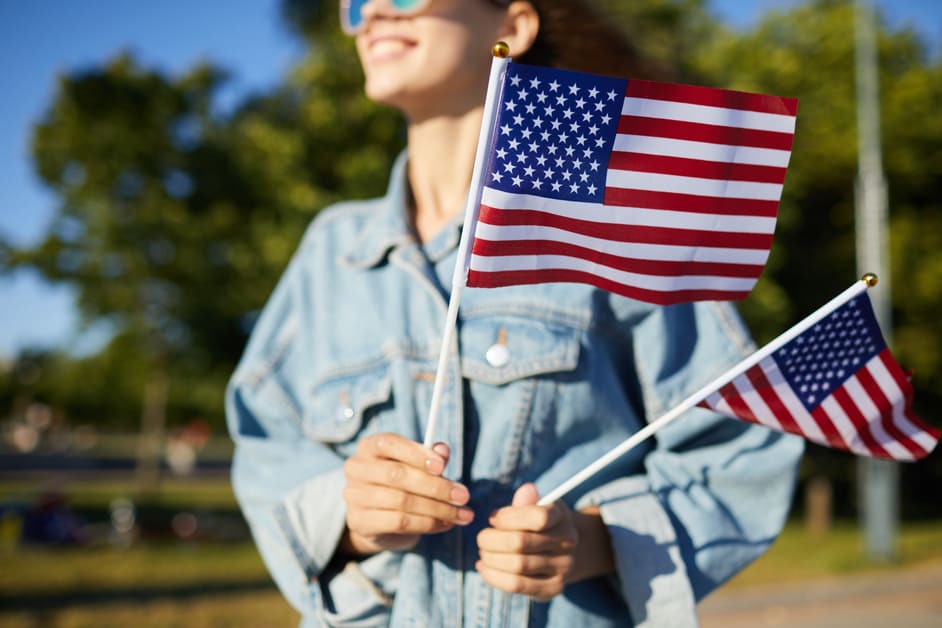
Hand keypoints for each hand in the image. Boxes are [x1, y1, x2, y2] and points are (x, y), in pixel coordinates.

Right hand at [341, 433, 473, 555]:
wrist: (378, 521)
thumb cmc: (402, 484)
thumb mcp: (417, 466)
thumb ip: (431, 457)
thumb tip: (443, 450)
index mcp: (368, 446)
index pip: (388, 443)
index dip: (416, 453)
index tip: (442, 467)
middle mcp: (356, 468)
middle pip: (397, 474)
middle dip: (435, 486)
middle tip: (463, 495)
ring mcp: (354, 496)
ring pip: (402, 501)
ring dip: (437, 509)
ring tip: (461, 514)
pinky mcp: (360, 522)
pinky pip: (399, 522)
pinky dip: (427, 524)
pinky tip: (445, 524)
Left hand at [475, 483, 577, 600]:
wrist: (560, 551)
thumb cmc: (538, 525)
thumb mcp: (534, 507)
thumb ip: (526, 502)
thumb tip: (527, 490)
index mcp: (562, 516)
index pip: (538, 517)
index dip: (508, 518)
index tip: (493, 519)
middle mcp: (567, 542)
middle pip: (521, 542)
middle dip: (492, 540)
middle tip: (482, 538)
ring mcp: (563, 567)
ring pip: (518, 565)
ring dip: (491, 559)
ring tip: (483, 553)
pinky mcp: (553, 588)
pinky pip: (518, 585)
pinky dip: (494, 577)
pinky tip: (484, 569)